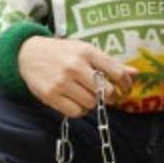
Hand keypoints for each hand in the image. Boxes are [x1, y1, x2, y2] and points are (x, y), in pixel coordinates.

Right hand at [18, 37, 135, 116]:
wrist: (27, 54)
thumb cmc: (62, 52)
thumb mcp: (85, 50)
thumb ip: (109, 63)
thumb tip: (136, 73)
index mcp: (87, 52)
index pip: (117, 72)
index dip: (126, 84)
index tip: (126, 89)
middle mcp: (75, 66)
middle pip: (105, 91)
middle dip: (110, 96)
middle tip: (107, 96)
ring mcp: (61, 82)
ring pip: (91, 103)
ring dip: (93, 103)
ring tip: (86, 94)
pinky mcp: (50, 95)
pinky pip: (75, 112)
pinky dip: (79, 110)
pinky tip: (76, 101)